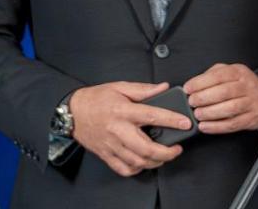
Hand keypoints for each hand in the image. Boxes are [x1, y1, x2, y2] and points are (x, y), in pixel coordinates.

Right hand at [69, 81, 190, 176]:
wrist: (71, 112)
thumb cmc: (96, 99)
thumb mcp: (120, 87)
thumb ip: (144, 89)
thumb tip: (164, 88)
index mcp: (123, 111)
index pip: (152, 116)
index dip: (171, 120)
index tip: (185, 124)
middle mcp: (118, 130)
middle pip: (146, 148)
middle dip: (166, 152)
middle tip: (177, 149)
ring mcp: (111, 145)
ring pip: (136, 161)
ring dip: (155, 162)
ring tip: (164, 156)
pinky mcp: (105, 154)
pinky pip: (123, 168)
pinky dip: (137, 169)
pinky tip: (144, 163)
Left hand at [184, 63, 257, 133]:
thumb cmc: (243, 86)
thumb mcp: (230, 72)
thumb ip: (213, 74)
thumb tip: (194, 84)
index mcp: (239, 72)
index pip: (218, 75)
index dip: (200, 82)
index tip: (188, 89)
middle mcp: (247, 86)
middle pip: (223, 92)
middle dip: (203, 98)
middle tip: (192, 102)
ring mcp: (251, 102)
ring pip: (229, 109)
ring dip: (210, 113)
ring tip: (197, 114)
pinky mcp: (252, 118)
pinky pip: (232, 124)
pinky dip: (216, 127)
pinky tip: (205, 126)